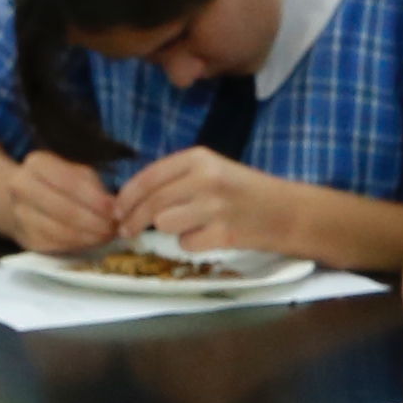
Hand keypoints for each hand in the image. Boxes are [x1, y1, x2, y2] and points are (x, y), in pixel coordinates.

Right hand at [2, 151, 123, 256]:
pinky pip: (58, 245)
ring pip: (61, 231)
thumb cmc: (57, 184)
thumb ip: (93, 186)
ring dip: (90, 237)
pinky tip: (93, 241)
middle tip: (115, 228)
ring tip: (108, 236)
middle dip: (95, 222)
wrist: (19, 199)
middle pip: (65, 210)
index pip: (70, 182)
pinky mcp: (28, 238)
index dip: (95, 199)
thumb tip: (114, 208)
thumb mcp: (75, 172)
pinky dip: (80, 245)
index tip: (116, 210)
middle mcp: (22, 187)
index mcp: (37, 164)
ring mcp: (21, 214)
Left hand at [116, 147, 299, 258]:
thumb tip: (133, 199)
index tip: (115, 209)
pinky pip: (187, 243)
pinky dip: (191, 245)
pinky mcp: (223, 233)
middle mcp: (205, 178)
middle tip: (125, 230)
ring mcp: (214, 206)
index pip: (149, 176)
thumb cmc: (245, 192)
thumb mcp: (212, 171)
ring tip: (186, 227)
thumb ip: (177, 179)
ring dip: (168, 230)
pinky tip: (208, 237)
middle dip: (132, 219)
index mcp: (198, 157)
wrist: (287, 212)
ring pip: (164, 223)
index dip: (126, 196)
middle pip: (152, 202)